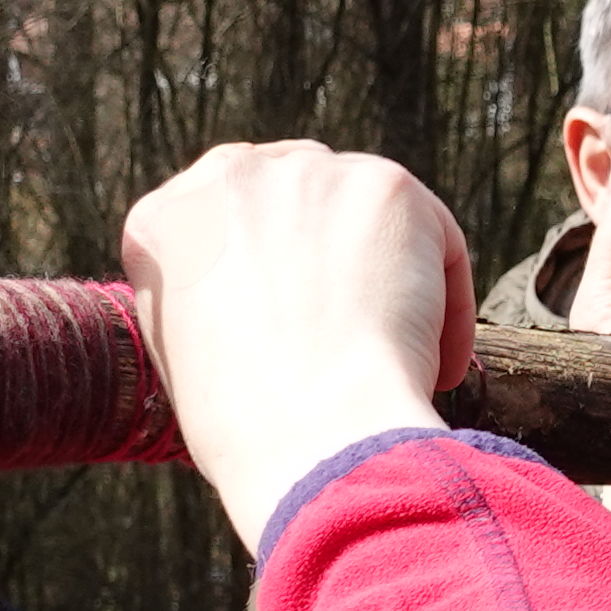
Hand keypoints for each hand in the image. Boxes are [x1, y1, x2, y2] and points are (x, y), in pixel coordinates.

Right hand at [120, 144, 476, 550]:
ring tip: (401, 359)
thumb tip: (259, 301)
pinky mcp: (383, 185)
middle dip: (331, 250)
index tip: (301, 315)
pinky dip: (447, 301)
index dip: (274, 265)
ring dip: (391, 275)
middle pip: (299, 193)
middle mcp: (228, 177)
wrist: (312, 436)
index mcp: (163, 223)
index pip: (227, 216)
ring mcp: (307, 174)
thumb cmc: (249, 431)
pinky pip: (433, 236)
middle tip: (356, 327)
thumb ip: (209, 303)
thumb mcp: (186, 361)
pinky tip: (435, 364)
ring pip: (370, 213)